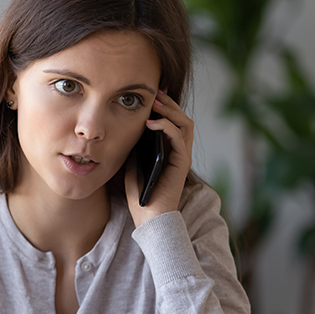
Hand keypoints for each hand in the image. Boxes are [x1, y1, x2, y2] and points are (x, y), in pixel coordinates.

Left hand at [125, 90, 193, 227]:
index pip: (172, 123)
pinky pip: (179, 137)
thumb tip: (129, 132)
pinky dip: (167, 126)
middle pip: (182, 119)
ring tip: (154, 103)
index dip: (164, 108)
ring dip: (171, 110)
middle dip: (169, 104)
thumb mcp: (131, 168)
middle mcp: (179, 153)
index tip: (151, 96)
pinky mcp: (182, 163)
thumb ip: (134, 152)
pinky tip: (152, 123)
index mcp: (168, 153)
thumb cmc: (141, 199)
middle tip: (155, 93)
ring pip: (185, 124)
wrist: (149, 220)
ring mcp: (182, 157)